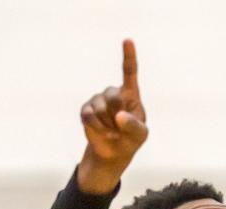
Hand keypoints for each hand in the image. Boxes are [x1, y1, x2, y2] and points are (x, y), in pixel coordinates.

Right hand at [78, 39, 148, 192]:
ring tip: (112, 132)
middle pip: (113, 96)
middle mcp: (114, 93)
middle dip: (117, 114)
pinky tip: (102, 132)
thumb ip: (134, 126)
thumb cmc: (131, 140)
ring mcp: (98, 100)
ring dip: (107, 125)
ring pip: (99, 107)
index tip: (128, 40)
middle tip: (120, 128)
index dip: (128, 55)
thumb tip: (119, 116)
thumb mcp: (140, 136)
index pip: (129, 71)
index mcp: (131, 95)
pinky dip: (96, 128)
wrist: (113, 152)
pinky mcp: (86, 110)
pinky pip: (88, 116)